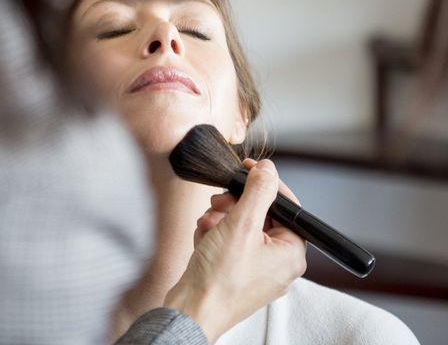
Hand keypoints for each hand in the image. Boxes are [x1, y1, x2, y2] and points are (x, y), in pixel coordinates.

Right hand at [163, 159, 306, 342]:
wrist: (190, 312)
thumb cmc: (218, 279)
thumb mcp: (241, 225)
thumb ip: (258, 192)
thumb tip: (268, 170)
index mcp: (291, 254)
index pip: (287, 206)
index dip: (265, 185)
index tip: (248, 170)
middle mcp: (279, 265)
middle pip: (262, 216)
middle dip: (235, 206)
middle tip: (219, 202)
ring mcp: (258, 272)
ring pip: (243, 229)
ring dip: (221, 220)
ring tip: (207, 225)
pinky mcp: (237, 275)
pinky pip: (231, 244)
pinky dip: (215, 236)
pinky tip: (203, 238)